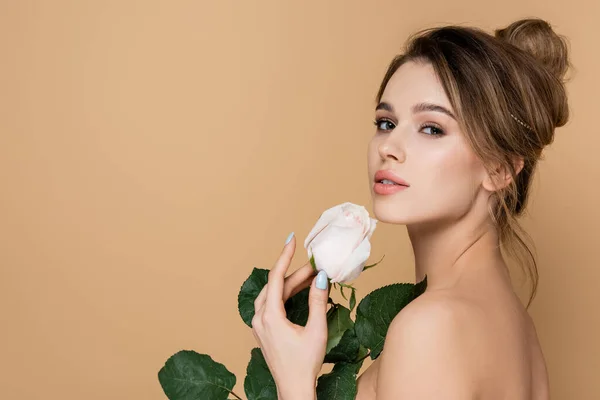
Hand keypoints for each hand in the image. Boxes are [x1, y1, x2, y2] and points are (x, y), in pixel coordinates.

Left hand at [252, 232, 330, 398]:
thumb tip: (320, 277)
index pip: (275, 278)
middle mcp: (260, 319)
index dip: (284, 257)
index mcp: (270, 317)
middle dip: (294, 273)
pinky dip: (285, 295)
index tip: (292, 240)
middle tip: (314, 266)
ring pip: (272, 294)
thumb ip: (317, 301)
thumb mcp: (316, 330)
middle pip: (275, 286)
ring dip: (290, 284)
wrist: (293, 388)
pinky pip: (272, 304)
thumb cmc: (305, 363)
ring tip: (310, 277)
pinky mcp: (263, 330)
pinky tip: (299, 292)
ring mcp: (259, 325)